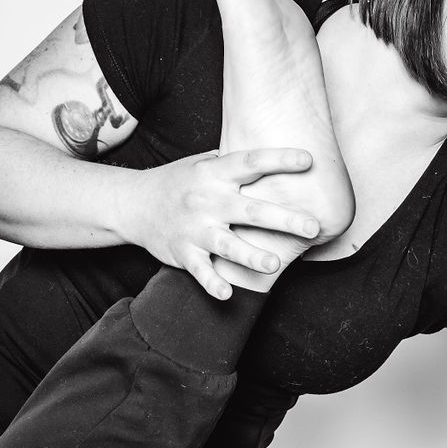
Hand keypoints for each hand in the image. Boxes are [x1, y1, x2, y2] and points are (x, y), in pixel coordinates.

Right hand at [130, 147, 319, 299]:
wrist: (133, 204)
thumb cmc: (179, 182)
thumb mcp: (203, 163)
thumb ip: (236, 163)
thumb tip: (277, 152)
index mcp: (215, 173)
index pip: (251, 162)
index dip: (279, 159)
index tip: (308, 160)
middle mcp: (207, 200)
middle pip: (250, 209)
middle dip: (283, 219)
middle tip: (312, 227)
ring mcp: (194, 228)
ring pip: (227, 244)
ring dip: (251, 256)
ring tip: (274, 266)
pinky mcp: (183, 253)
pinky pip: (200, 271)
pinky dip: (212, 284)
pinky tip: (227, 295)